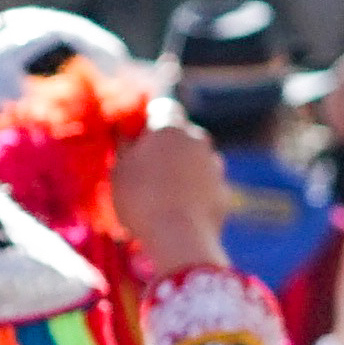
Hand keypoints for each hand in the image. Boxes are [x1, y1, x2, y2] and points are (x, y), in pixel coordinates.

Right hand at [110, 110, 233, 278]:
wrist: (180, 237)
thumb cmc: (141, 199)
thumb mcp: (118, 171)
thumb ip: (124, 147)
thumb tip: (123, 132)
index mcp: (170, 128)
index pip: (164, 107)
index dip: (150, 119)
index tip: (136, 136)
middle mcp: (198, 139)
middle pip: (182, 135)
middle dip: (167, 147)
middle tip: (145, 170)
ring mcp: (215, 165)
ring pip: (196, 160)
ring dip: (182, 170)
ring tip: (161, 197)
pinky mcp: (225, 191)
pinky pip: (206, 185)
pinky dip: (195, 193)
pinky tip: (179, 214)